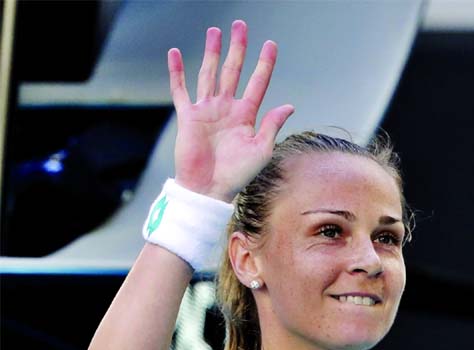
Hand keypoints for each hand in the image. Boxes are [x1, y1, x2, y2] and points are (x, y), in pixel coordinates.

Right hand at [168, 20, 294, 200]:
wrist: (208, 189)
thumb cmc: (237, 175)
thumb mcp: (261, 150)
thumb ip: (272, 125)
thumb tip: (289, 105)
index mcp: (246, 116)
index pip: (257, 83)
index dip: (264, 64)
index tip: (271, 44)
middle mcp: (226, 109)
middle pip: (233, 71)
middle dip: (237, 49)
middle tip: (240, 26)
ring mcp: (207, 111)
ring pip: (209, 74)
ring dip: (212, 53)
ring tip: (215, 31)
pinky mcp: (188, 116)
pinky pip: (180, 90)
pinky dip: (177, 72)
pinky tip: (175, 54)